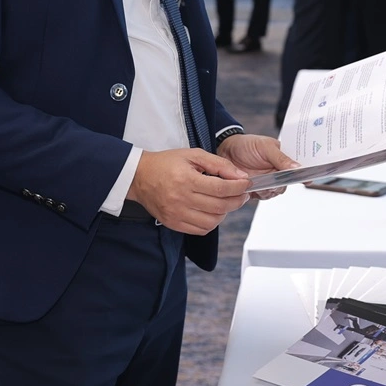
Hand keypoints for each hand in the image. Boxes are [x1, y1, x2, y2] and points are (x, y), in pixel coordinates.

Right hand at [127, 148, 250, 233]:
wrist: (139, 176)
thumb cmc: (166, 163)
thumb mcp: (193, 155)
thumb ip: (219, 164)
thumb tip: (240, 175)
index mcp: (187, 180)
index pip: (221, 189)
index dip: (239, 187)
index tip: (246, 183)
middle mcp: (181, 199)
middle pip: (219, 207)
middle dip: (237, 201)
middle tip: (242, 194)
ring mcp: (176, 214)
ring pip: (212, 222)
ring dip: (225, 213)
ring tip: (226, 202)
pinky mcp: (173, 223)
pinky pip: (200, 230)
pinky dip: (212, 222)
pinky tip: (213, 211)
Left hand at [217, 133, 298, 199]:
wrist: (225, 150)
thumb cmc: (247, 144)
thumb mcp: (266, 147)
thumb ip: (281, 158)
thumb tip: (298, 168)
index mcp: (284, 159)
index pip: (298, 170)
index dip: (304, 175)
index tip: (308, 180)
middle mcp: (277, 172)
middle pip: (287, 184)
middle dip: (280, 183)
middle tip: (272, 180)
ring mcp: (267, 182)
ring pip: (274, 192)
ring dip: (267, 189)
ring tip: (257, 181)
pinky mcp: (256, 190)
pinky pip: (262, 196)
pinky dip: (258, 193)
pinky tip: (251, 186)